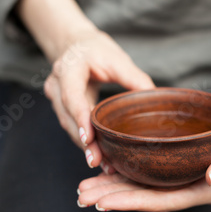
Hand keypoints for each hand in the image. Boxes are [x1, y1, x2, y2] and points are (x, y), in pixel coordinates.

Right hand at [17, 0, 154, 163]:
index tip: (89, 139)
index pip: (72, 96)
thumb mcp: (118, 59)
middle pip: (68, 118)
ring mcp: (55, 97)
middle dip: (84, 142)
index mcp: (69, 68)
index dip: (80, 119)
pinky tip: (100, 157)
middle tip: (98, 162)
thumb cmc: (98, 51)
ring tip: (104, 165)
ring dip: (85, 147)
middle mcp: (56, 84)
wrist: (76, 46)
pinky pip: (72, 127)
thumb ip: (135, 79)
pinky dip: (86, 142)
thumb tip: (155, 101)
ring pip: (68, 126)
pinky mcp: (60, 108)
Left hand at [77, 34, 210, 211]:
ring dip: (112, 187)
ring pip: (142, 185)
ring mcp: (182, 176)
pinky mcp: (176, 161)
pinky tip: (106, 168)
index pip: (163, 202)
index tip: (104, 202)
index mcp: (206, 190)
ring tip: (84, 187)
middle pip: (146, 197)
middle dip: (113, 197)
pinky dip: (125, 171)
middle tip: (81, 195)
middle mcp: (190, 187)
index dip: (133, 203)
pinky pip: (146, 170)